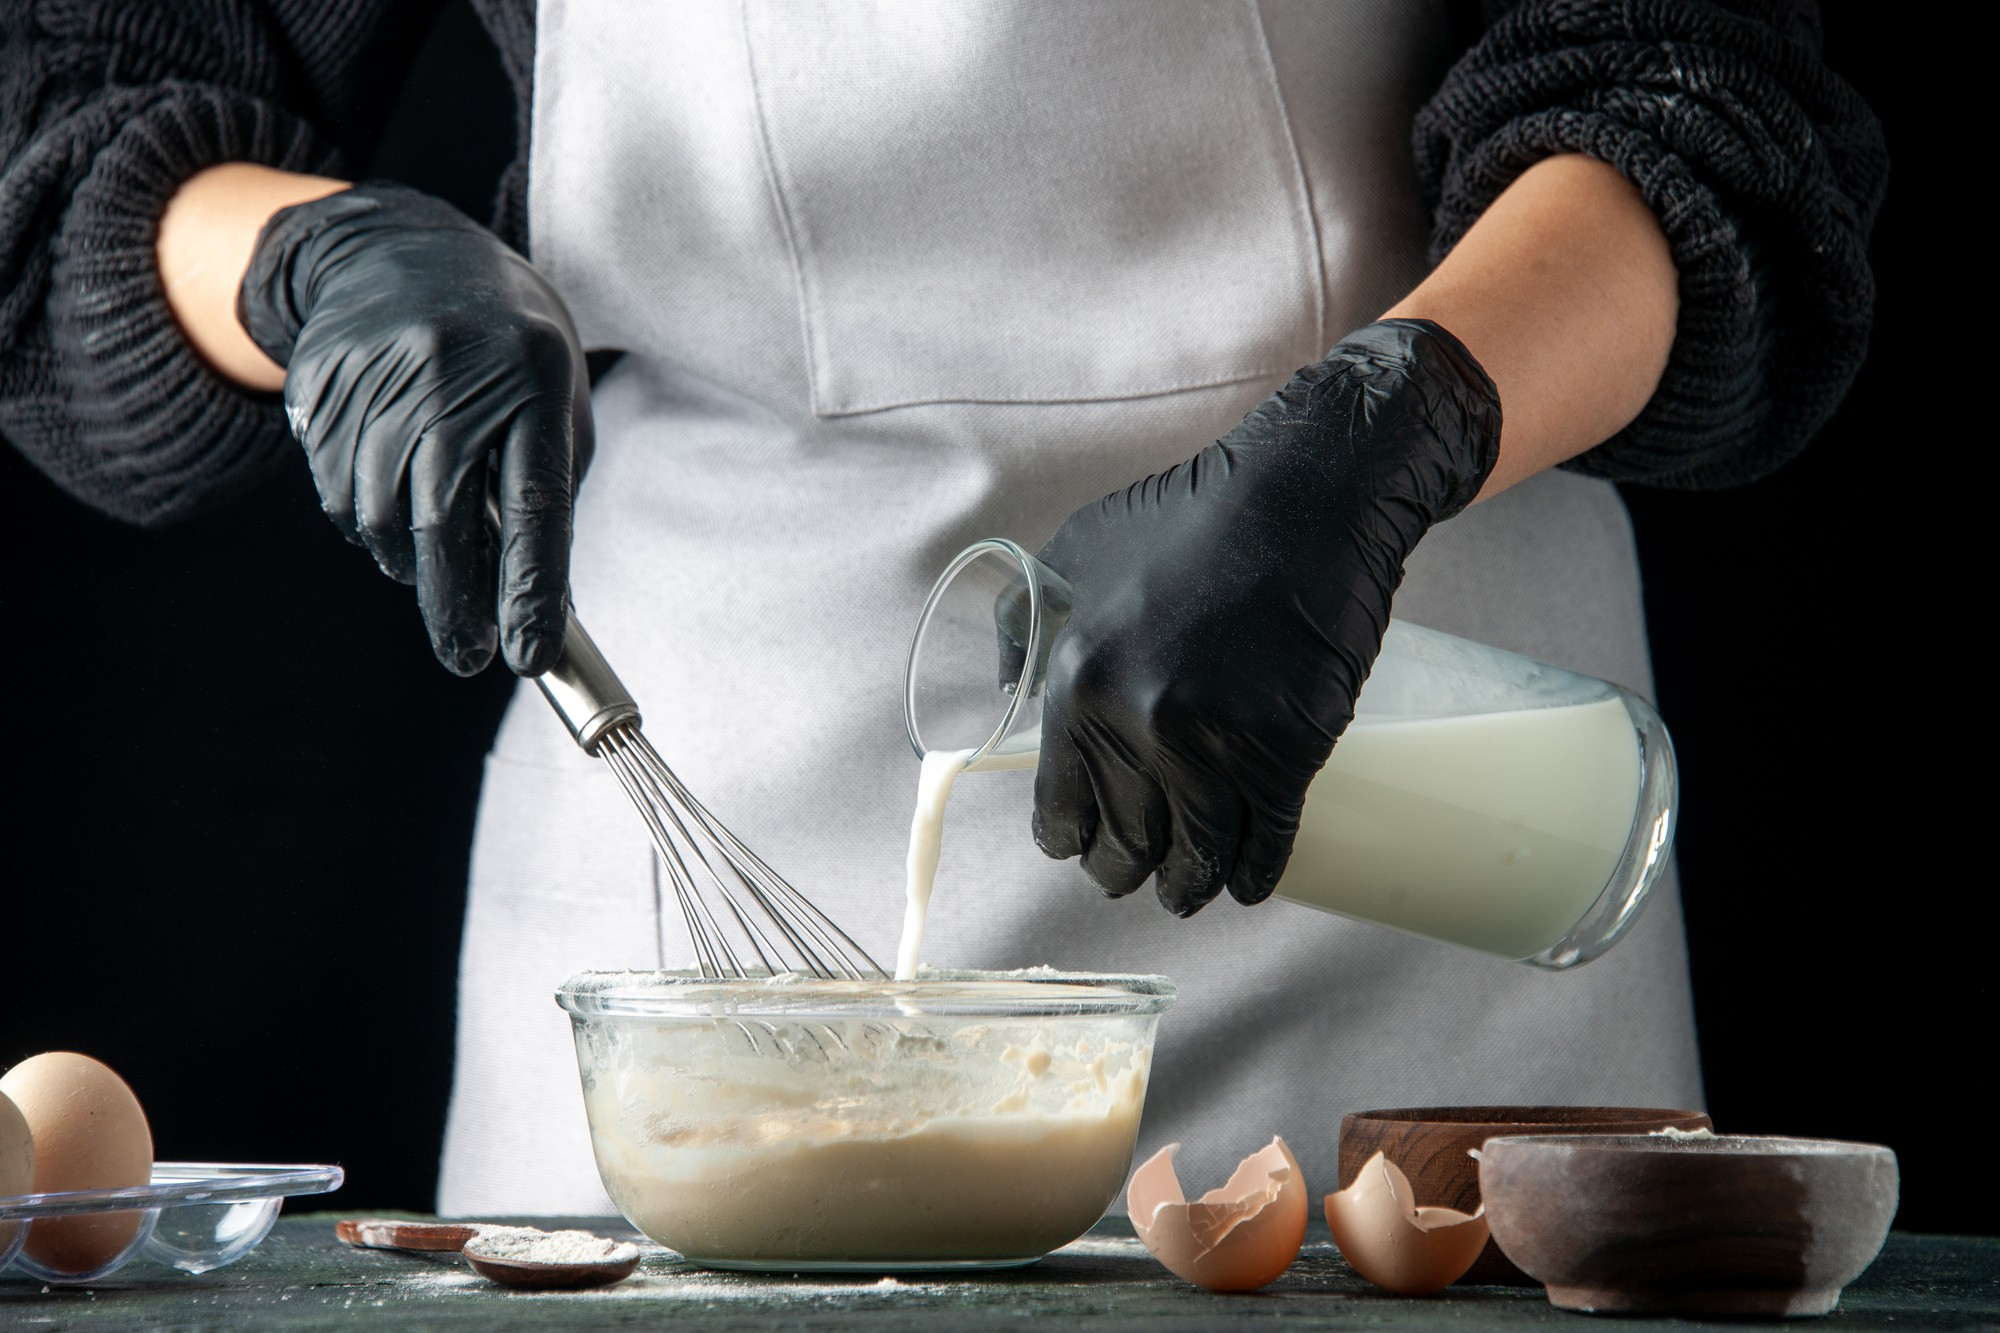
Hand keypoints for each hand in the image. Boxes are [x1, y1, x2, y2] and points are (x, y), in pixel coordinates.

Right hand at [237, 182, 591, 675]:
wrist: (408, 248)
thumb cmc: (509, 352)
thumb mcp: (554, 401)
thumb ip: (545, 489)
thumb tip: (533, 601)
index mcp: (532, 375)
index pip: (532, 500)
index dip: (530, 586)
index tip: (529, 657)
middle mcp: (451, 369)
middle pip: (438, 518)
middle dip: (453, 604)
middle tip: (467, 656)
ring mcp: (376, 369)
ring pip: (377, 514)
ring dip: (404, 560)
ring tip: (428, 555)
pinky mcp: (320, 378)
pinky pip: (337, 489)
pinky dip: (365, 520)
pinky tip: (388, 495)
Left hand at [1031, 320, 1499, 914]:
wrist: (1308, 493)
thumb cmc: (1192, 517)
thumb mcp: (1076, 550)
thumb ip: (1028, 625)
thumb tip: (1005, 695)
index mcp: (1079, 681)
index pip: (1063, 801)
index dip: (1073, 838)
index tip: (1082, 850)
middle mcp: (1138, 721)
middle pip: (1127, 839)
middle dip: (1126, 870)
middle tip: (1133, 878)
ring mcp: (1216, 740)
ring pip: (1197, 851)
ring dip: (1190, 884)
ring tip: (1189, 892)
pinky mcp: (1288, 747)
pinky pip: (1265, 837)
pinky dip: (1255, 871)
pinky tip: (1248, 882)